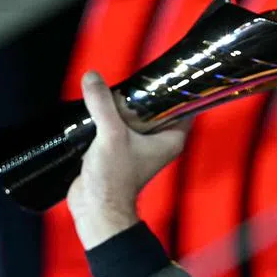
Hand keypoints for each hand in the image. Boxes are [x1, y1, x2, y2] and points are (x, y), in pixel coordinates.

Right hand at [66, 70, 191, 248]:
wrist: (96, 206)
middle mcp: (159, 141)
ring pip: (136, 114)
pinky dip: (111, 114)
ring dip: (124, 103)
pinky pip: (119, 123)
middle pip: (157, 106)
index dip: (177, 87)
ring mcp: (140, 145)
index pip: (183, 105)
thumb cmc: (113, 179)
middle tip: (134, 74)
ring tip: (114, 87)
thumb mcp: (110, 134)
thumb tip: (92, 78)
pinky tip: (100, 102)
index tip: (167, 70)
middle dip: (145, 91)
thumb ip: (103, 104)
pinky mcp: (120, 147)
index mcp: (171, 139)